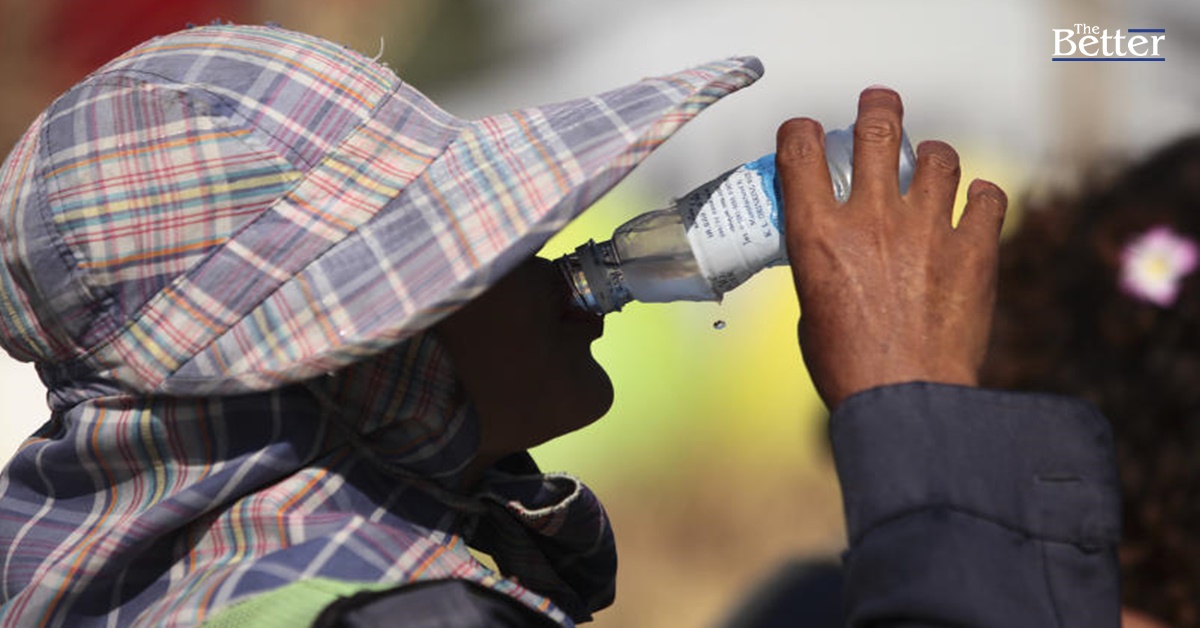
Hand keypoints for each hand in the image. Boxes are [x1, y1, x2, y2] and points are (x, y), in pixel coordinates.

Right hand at [777, 87, 1007, 409]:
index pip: (801, 150)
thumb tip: (833, 251)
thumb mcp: (810, 310)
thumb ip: (821, 265)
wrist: (908, 404)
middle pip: (879, 127)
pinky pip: (988, 195)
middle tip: (879, 105)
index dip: (801, 132)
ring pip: (940, 156)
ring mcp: (926, 230)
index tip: (806, 134)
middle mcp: (871, 219)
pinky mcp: (973, 250)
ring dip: (933, 157)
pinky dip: (980, 197)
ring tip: (932, 170)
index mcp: (818, 234)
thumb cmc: (850, 369)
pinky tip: (972, 208)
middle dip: (878, 106)